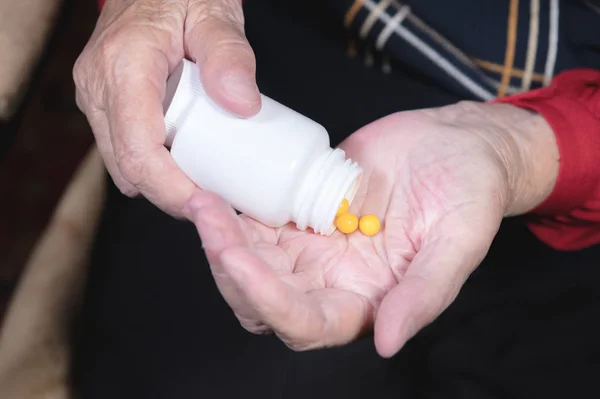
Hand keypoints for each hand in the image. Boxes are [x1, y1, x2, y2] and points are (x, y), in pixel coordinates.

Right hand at [74, 0, 259, 215]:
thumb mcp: (214, 13)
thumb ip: (229, 55)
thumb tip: (243, 106)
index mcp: (123, 66)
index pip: (139, 150)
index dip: (172, 190)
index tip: (209, 205)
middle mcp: (99, 87)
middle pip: (129, 167)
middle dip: (172, 195)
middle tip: (218, 204)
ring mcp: (97, 98)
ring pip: (124, 164)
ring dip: (163, 183)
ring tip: (206, 186)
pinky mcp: (106, 104)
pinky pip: (126, 149)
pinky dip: (156, 166)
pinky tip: (187, 165)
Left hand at [188, 101, 558, 356]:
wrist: (458, 146)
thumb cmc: (471, 192)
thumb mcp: (460, 240)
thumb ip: (426, 293)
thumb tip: (386, 342)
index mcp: (368, 301)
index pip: (305, 322)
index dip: (267, 299)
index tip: (237, 260)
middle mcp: (333, 281)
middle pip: (262, 295)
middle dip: (229, 264)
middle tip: (208, 217)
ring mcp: (314, 248)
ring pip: (251, 259)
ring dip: (221, 236)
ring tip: (204, 200)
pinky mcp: (302, 213)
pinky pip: (257, 221)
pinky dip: (235, 210)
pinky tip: (218, 186)